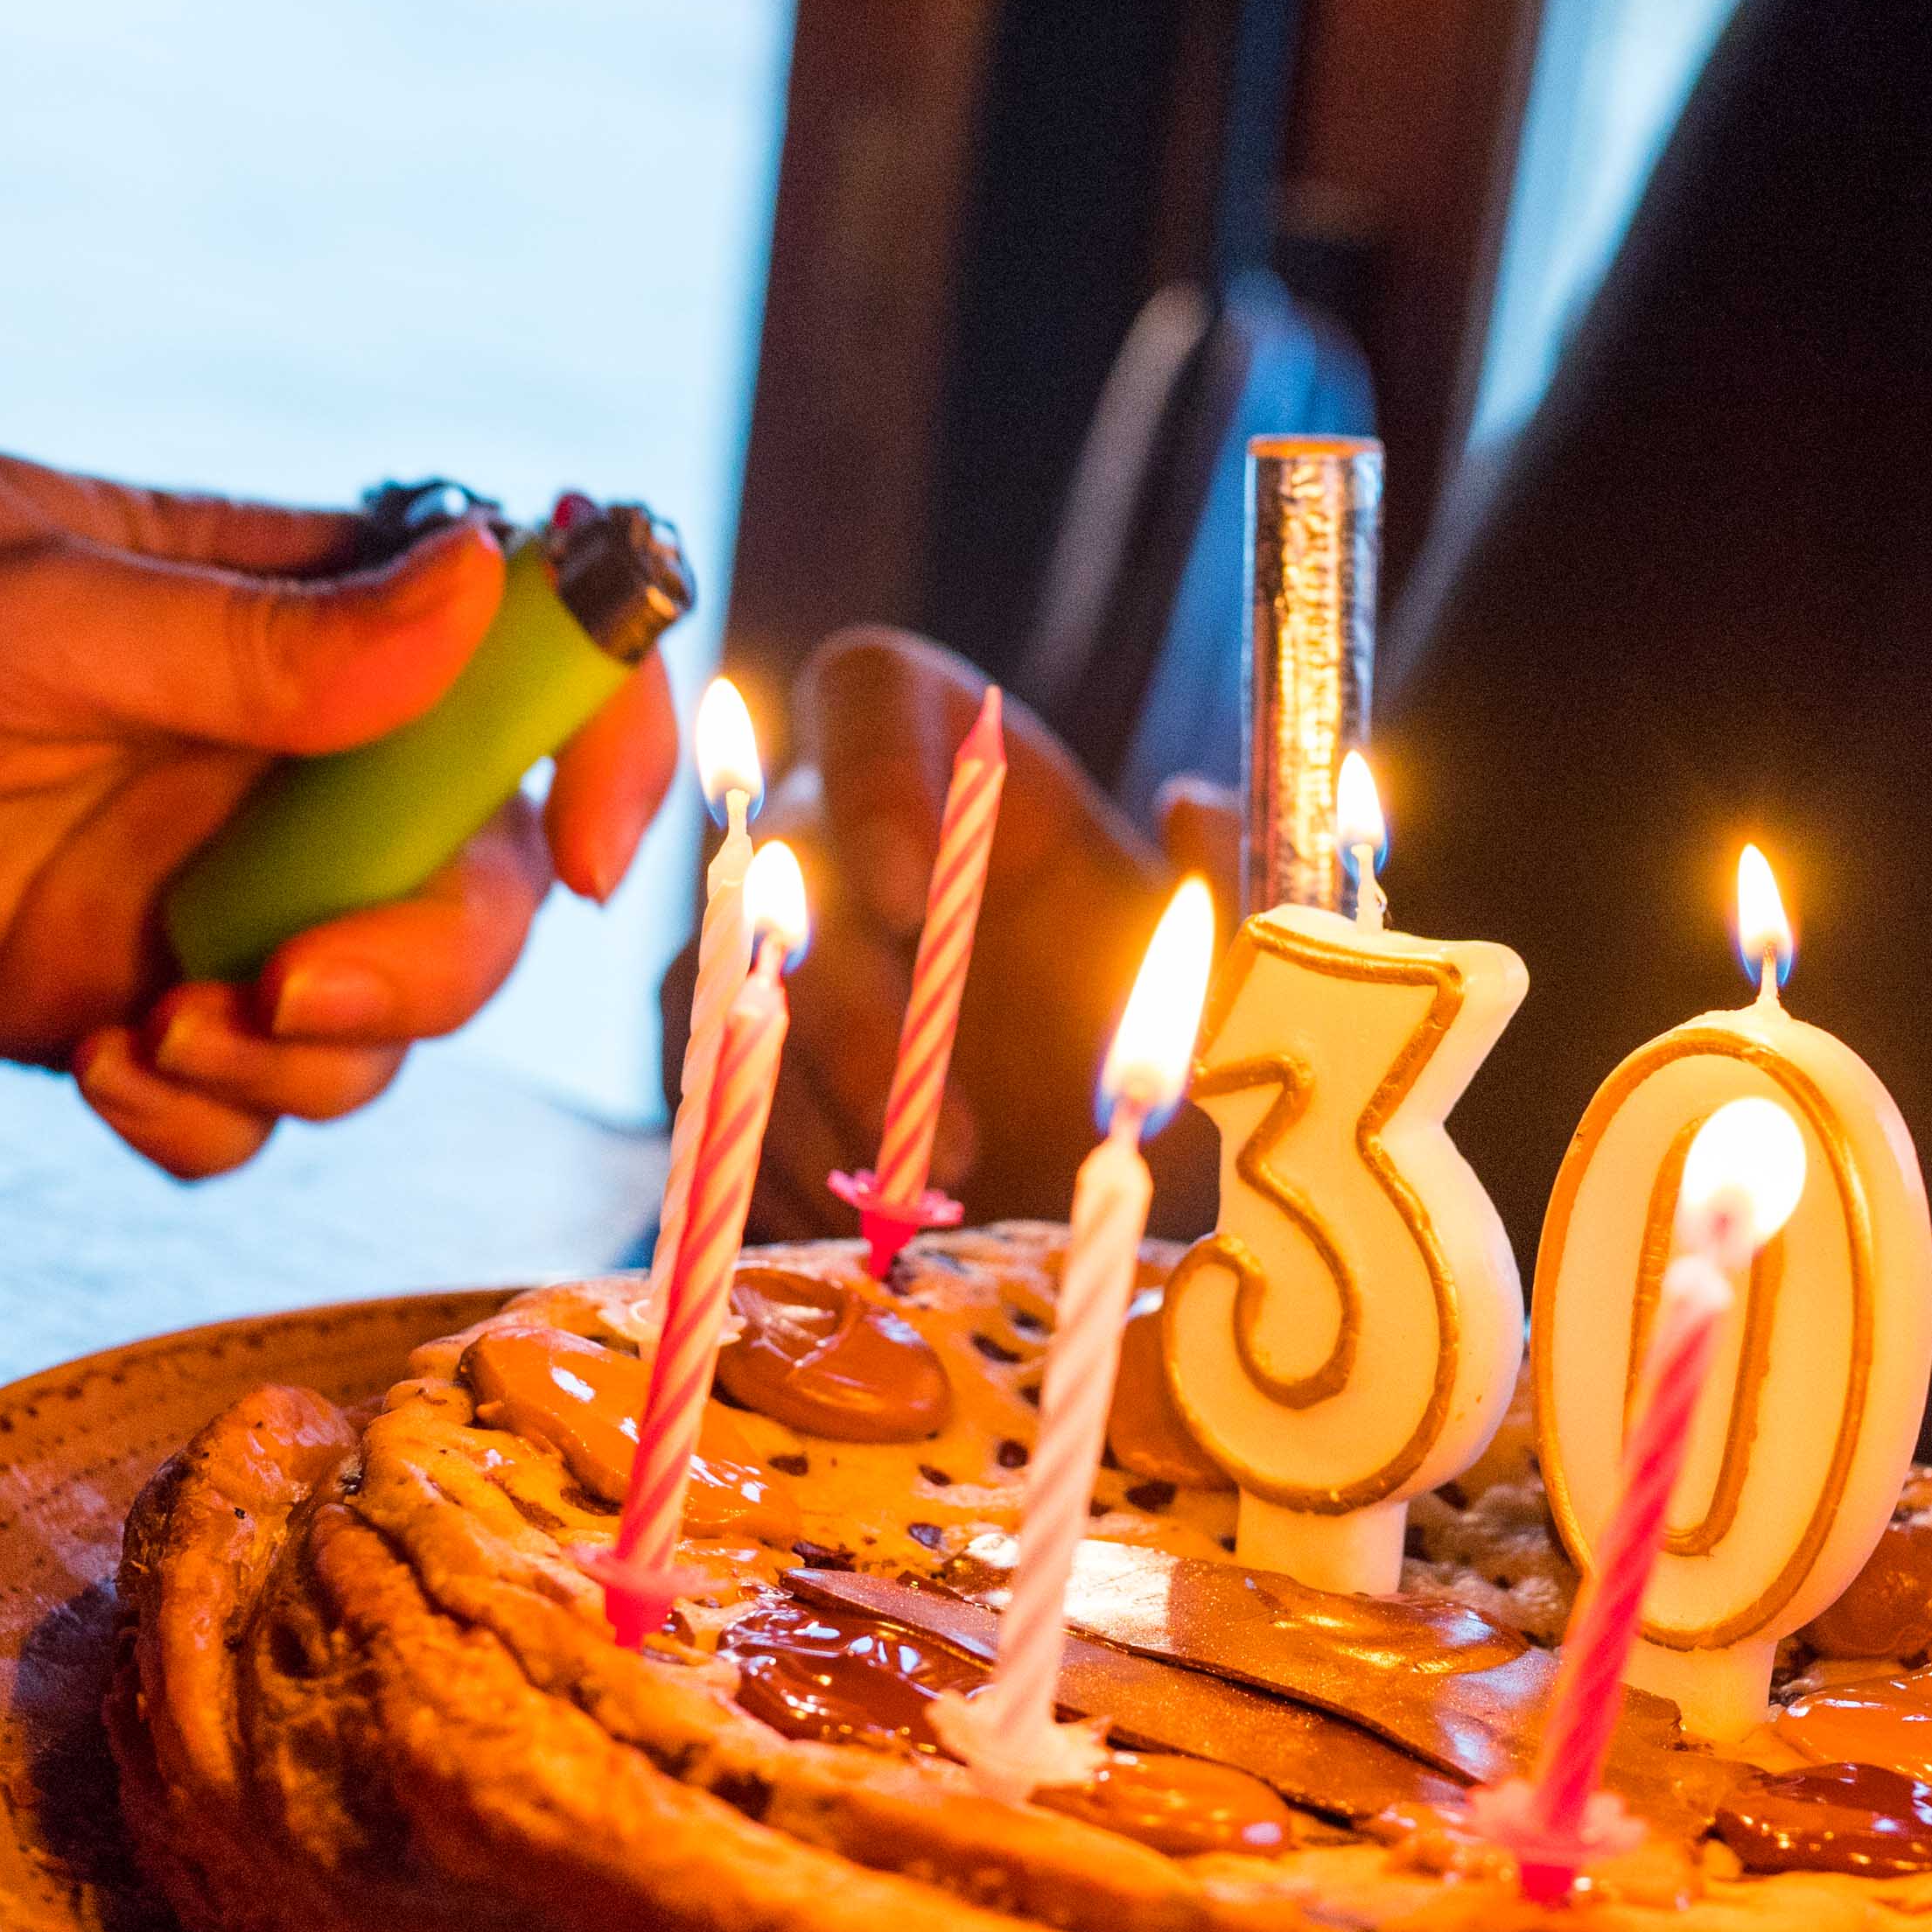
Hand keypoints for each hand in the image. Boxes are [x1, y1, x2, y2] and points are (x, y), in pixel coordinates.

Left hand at [0, 453, 681, 1178]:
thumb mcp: (2, 612)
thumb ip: (248, 641)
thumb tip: (487, 594)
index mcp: (266, 602)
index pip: (517, 645)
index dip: (595, 737)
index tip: (577, 846)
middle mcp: (259, 754)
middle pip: (471, 880)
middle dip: (421, 961)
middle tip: (271, 991)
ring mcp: (183, 890)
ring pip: (375, 1018)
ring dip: (306, 1060)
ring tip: (151, 1031)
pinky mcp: (95, 1007)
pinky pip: (240, 1108)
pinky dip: (208, 1122)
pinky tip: (99, 1076)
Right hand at [700, 629, 1233, 1242]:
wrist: (1085, 1139)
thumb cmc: (1139, 1019)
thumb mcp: (1207, 959)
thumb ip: (1220, 894)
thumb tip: (1194, 805)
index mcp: (944, 756)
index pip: (867, 694)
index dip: (871, 778)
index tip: (914, 894)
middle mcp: (831, 830)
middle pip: (784, 876)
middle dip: (855, 1020)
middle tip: (948, 1140)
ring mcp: (760, 942)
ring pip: (729, 1004)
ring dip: (816, 1124)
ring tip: (916, 1218)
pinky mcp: (724, 1054)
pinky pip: (710, 1108)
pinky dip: (780, 1180)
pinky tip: (861, 1236)